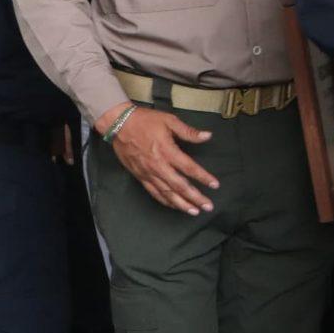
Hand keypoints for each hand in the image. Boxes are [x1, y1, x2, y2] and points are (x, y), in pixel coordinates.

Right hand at [103, 105, 217, 215]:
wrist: (119, 124)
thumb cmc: (145, 120)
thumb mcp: (169, 121)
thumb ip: (189, 132)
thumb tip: (208, 136)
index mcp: (167, 151)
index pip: (189, 168)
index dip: (203, 177)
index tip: (215, 185)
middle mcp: (158, 165)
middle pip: (180, 186)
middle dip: (195, 198)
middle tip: (208, 206)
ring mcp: (148, 173)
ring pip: (167, 193)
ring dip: (181, 204)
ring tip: (194, 211)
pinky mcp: (140, 176)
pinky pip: (154, 192)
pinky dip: (165, 201)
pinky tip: (174, 206)